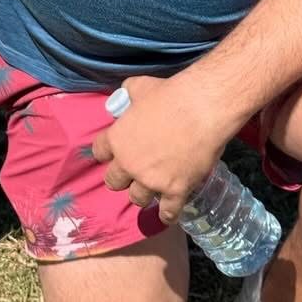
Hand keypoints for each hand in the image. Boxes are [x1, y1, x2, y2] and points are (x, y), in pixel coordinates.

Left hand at [90, 73, 233, 224]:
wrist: (202, 109)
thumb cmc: (170, 94)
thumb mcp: (140, 86)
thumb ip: (127, 93)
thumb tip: (125, 95)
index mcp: (117, 139)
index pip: (99, 152)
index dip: (107, 152)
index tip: (114, 152)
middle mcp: (129, 164)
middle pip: (114, 182)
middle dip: (122, 176)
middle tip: (134, 170)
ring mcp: (152, 181)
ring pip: (137, 198)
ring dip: (143, 193)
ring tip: (152, 187)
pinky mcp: (176, 191)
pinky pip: (168, 212)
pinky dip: (167, 215)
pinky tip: (167, 214)